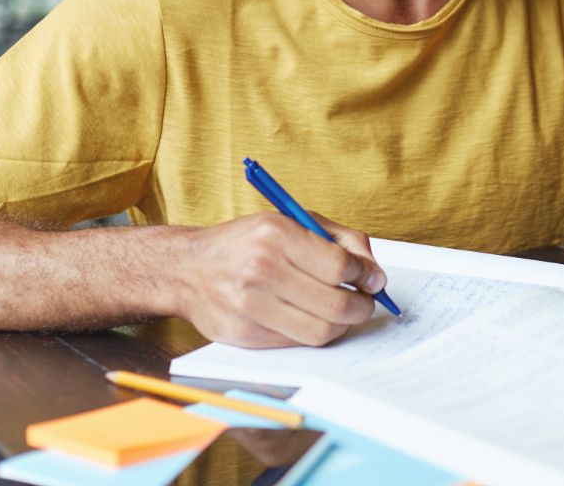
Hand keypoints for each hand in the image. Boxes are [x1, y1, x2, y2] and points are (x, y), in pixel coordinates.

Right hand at [176, 212, 385, 347]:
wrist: (189, 269)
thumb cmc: (248, 243)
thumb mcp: (293, 221)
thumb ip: (340, 240)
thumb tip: (374, 274)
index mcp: (276, 233)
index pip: (340, 265)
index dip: (365, 276)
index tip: (372, 280)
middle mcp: (262, 269)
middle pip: (336, 304)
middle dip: (363, 306)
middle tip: (366, 302)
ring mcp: (251, 305)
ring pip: (321, 331)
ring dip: (344, 325)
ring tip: (345, 313)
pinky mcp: (245, 334)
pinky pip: (298, 343)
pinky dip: (316, 333)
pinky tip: (315, 319)